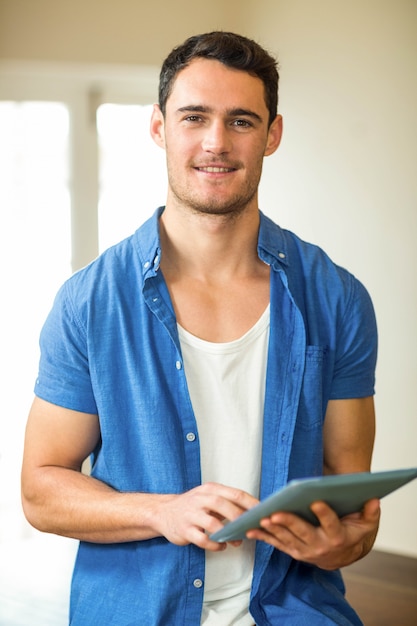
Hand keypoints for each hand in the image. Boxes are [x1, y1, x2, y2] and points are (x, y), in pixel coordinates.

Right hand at [154, 482, 259, 551]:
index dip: (251, 503)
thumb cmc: (193, 506)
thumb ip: (227, 503)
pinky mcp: (184, 530)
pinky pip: (202, 540)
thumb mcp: (208, 497)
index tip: (264, 512)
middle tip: (251, 528)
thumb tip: (252, 513)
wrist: (163, 512)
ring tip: (237, 541)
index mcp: (210, 489)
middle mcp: (200, 499)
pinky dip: (215, 545)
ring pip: (212, 523)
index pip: (235, 493)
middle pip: (224, 505)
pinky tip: (221, 546)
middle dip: (240, 518)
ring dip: (228, 534)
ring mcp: (191, 514)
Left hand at [246, 498, 380, 568]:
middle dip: (289, 522)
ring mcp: (305, 551)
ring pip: (287, 539)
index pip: (331, 524)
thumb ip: (370, 512)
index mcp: (338, 538)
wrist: (344, 555)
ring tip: (261, 519)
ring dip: (273, 530)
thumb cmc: (353, 533)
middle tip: (276, 513)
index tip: (316, 501)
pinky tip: (250, 530)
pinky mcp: (293, 551)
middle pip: (303, 533)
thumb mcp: (367, 523)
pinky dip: (263, 538)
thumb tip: (373, 499)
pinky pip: (276, 544)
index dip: (324, 513)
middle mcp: (320, 547)